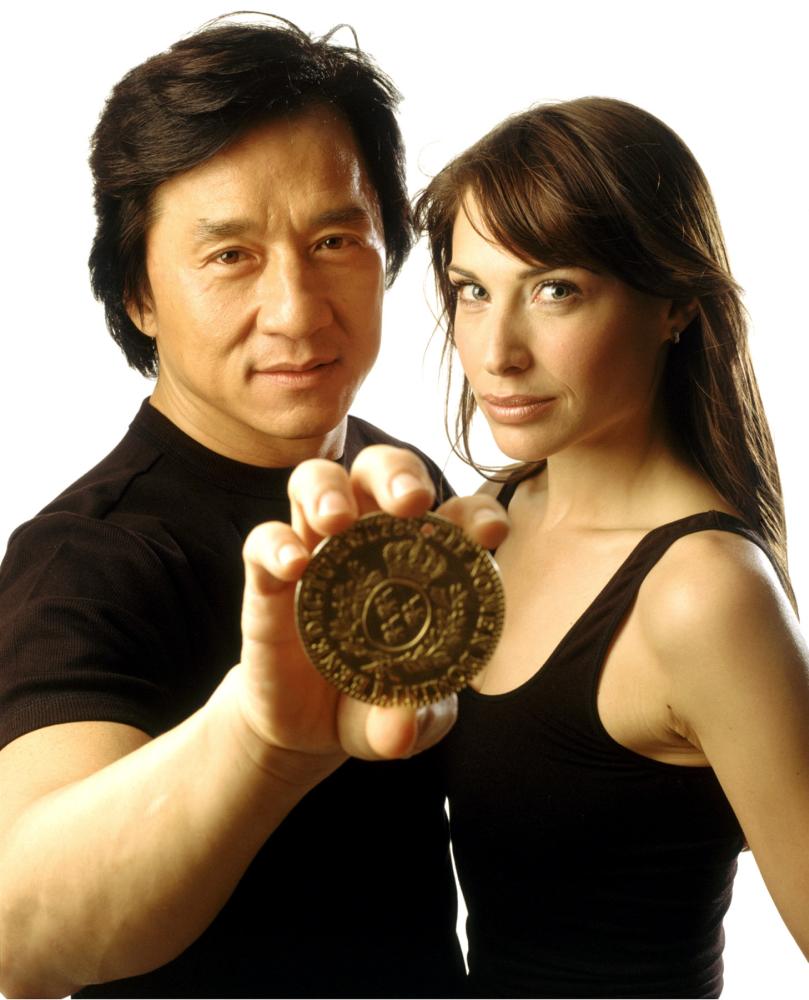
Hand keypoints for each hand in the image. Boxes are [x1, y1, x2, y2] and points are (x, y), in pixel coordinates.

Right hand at [233, 446, 508, 780]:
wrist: (304, 729)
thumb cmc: (372, 704)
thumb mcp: (403, 722)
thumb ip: (412, 721)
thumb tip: (401, 728)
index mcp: (422, 563)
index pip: (456, 518)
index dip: (476, 516)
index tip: (488, 535)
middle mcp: (370, 542)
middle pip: (381, 472)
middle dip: (398, 474)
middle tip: (410, 503)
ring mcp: (318, 552)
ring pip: (318, 482)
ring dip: (330, 489)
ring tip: (339, 520)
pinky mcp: (269, 579)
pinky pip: (264, 541)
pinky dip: (276, 544)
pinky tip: (294, 565)